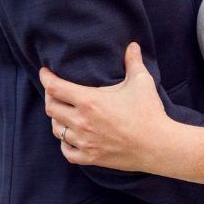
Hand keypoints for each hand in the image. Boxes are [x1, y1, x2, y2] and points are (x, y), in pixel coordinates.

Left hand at [40, 43, 172, 170]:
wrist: (158, 146)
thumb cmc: (149, 112)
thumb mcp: (141, 82)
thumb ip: (133, 61)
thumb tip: (133, 45)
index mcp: (89, 101)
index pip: (55, 88)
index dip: (46, 78)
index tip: (44, 72)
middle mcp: (81, 122)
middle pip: (50, 108)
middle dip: (50, 97)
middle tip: (55, 91)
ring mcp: (84, 141)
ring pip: (56, 129)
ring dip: (57, 119)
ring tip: (64, 112)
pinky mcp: (91, 157)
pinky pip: (66, 151)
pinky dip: (65, 142)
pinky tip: (71, 136)